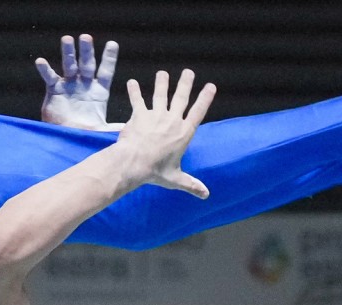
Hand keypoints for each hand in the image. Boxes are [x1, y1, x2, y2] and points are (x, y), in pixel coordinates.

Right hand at [36, 34, 119, 130]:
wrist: (67, 138)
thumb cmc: (86, 132)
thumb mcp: (103, 130)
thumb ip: (115, 128)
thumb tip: (132, 129)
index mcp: (99, 91)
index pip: (105, 72)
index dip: (109, 58)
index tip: (112, 43)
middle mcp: (84, 84)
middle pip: (87, 64)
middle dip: (87, 51)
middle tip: (86, 37)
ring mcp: (69, 85)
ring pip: (69, 65)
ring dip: (68, 52)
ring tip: (67, 39)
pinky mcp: (55, 90)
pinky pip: (50, 77)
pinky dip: (45, 70)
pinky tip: (41, 61)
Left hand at [116, 68, 215, 197]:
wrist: (134, 163)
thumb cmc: (156, 171)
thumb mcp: (176, 179)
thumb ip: (191, 184)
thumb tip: (206, 195)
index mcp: (184, 133)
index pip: (198, 112)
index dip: (205, 98)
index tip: (210, 86)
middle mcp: (172, 120)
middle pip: (181, 97)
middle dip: (185, 83)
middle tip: (189, 72)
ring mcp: (155, 116)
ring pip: (160, 95)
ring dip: (161, 83)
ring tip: (162, 73)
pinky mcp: (139, 115)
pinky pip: (137, 100)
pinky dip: (134, 91)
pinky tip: (131, 82)